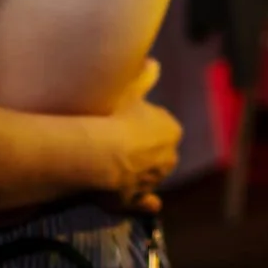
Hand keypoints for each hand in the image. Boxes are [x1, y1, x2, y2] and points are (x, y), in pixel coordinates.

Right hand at [95, 61, 182, 213]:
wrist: (96, 154)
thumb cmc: (114, 115)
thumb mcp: (129, 88)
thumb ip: (143, 75)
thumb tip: (154, 62)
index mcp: (171, 130)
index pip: (163, 126)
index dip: (145, 124)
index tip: (127, 120)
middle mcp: (168, 158)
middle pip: (159, 153)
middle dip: (145, 150)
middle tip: (118, 141)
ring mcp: (152, 182)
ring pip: (149, 176)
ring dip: (139, 172)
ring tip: (113, 164)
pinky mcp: (134, 200)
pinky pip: (143, 203)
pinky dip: (146, 203)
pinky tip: (151, 205)